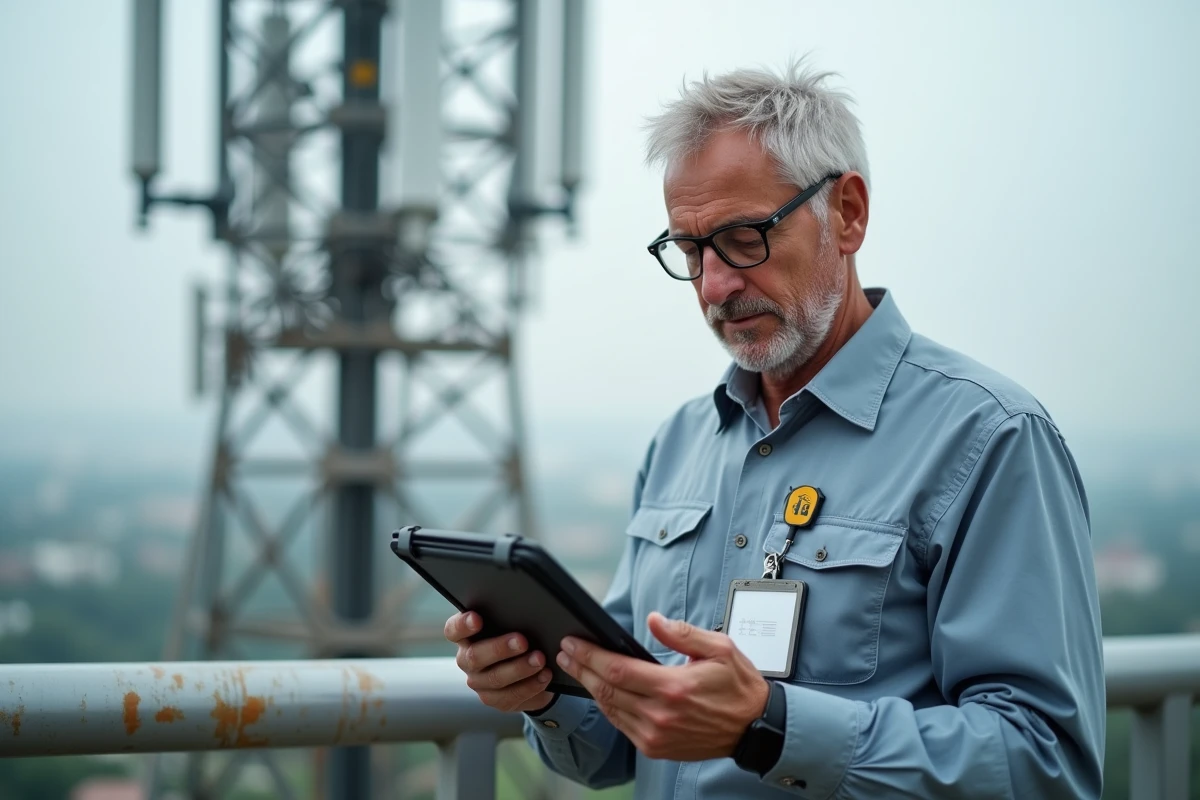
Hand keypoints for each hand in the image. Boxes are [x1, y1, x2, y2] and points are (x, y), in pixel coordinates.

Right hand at [444, 611, 556, 712]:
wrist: (525, 669)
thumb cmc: (514, 636)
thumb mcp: (509, 625)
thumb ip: (507, 618)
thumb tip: (525, 610)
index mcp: (465, 637)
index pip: (454, 630)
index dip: (463, 625)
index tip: (477, 618)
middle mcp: (467, 660)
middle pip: (475, 656)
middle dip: (499, 648)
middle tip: (522, 641)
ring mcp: (478, 682)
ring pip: (495, 678)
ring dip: (519, 668)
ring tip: (539, 659)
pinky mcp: (493, 699)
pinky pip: (510, 695)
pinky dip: (530, 685)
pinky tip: (544, 675)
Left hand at [556, 611, 768, 760]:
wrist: (754, 728)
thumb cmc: (738, 686)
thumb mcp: (719, 648)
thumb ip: (682, 633)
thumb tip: (653, 620)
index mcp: (673, 688)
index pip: (617, 670)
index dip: (589, 655)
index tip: (573, 642)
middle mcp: (660, 715)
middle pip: (606, 690)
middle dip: (581, 669)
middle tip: (564, 653)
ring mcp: (656, 735)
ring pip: (610, 709)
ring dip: (589, 688)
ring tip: (575, 668)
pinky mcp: (656, 748)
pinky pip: (621, 726)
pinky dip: (607, 707)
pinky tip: (600, 692)